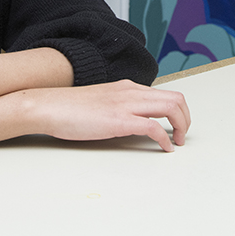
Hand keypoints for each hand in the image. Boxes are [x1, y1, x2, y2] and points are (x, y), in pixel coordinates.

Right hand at [28, 80, 190, 150]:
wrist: (48, 106)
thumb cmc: (70, 108)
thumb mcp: (103, 102)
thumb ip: (121, 108)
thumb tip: (136, 124)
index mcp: (128, 87)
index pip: (166, 94)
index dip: (178, 111)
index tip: (176, 126)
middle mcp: (131, 92)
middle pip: (176, 99)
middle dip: (186, 119)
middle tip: (181, 136)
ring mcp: (126, 104)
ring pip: (171, 108)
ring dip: (181, 126)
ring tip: (177, 142)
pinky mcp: (118, 120)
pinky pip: (153, 127)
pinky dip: (164, 139)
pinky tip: (164, 148)